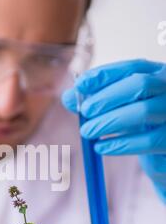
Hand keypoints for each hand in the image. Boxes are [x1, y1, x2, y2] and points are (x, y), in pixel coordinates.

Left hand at [62, 59, 165, 202]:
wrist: (165, 156)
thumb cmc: (142, 126)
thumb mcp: (120, 109)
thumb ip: (96, 102)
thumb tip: (69, 97)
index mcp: (158, 76)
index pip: (132, 67)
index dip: (105, 74)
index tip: (80, 85)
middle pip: (140, 84)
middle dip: (107, 97)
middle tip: (84, 111)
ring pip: (143, 112)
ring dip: (110, 121)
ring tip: (87, 132)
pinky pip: (148, 140)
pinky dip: (121, 144)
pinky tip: (101, 147)